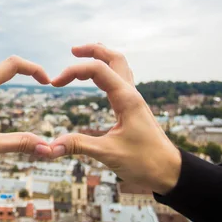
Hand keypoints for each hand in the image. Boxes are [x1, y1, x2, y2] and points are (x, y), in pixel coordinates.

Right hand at [48, 43, 180, 193]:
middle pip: (114, 58)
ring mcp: (134, 100)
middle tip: (73, 50)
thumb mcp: (109, 154)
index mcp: (126, 98)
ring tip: (83, 56)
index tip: (55, 84)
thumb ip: (79, 146)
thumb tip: (51, 146)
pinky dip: (107, 72)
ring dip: (102, 57)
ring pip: (120, 66)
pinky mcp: (134, 108)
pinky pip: (121, 80)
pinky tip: (98, 80)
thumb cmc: (146, 162)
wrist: (171, 172)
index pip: (97, 69)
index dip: (73, 71)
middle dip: (92, 50)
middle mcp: (132, 94)